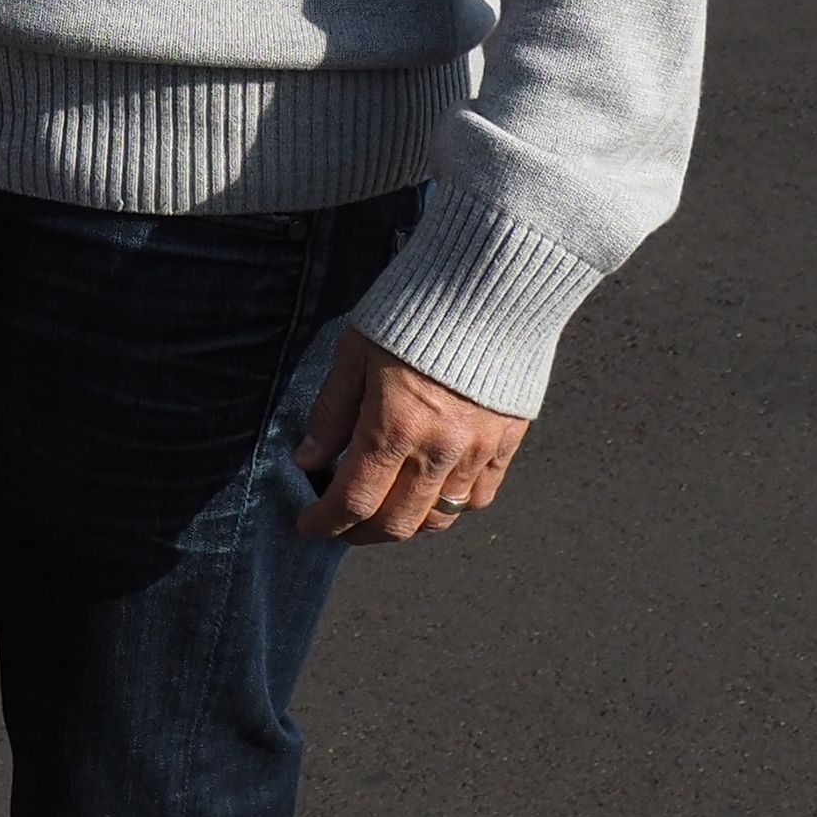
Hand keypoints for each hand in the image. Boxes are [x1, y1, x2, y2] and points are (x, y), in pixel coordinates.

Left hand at [293, 326, 528, 543]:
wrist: (490, 283)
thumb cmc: (415, 307)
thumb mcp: (355, 351)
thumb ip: (333, 411)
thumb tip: (309, 459)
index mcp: (396, 427)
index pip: (355, 500)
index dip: (327, 522)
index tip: (308, 526)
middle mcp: (439, 450)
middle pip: (398, 523)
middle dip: (360, 533)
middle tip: (340, 526)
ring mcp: (478, 451)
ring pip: (440, 518)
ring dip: (406, 525)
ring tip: (382, 512)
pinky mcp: (507, 442)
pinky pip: (480, 496)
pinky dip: (452, 506)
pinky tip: (431, 492)